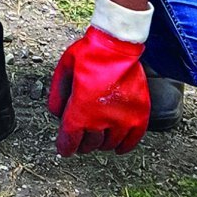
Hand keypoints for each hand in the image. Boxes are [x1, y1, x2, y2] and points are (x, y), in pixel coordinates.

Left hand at [47, 26, 149, 155]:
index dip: (66, 147)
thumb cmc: (89, 55)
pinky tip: (118, 148)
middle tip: (79, 141)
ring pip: (110, 143)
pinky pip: (133, 139)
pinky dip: (124, 146)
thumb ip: (58, 96)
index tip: (65, 150)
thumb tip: (57, 114)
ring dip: (101, 143)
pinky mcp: (139, 114)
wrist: (117, 46)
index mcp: (81, 111)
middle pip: (90, 144)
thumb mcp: (63, 71)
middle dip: (82, 144)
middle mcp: (102, 120)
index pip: (71, 139)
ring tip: (96, 138)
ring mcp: (123, 119)